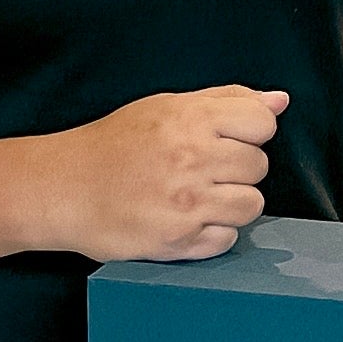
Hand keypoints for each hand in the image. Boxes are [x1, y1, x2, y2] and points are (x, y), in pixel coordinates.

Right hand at [27, 86, 286, 262]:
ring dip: (231, 202)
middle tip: (204, 168)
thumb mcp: (166, 107)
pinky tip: (187, 219)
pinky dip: (212, 232)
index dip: (251, 131)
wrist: (63, 188)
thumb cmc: (114, 145)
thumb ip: (226, 100)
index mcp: (191, 120)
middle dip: (237, 168)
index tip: (229, 137)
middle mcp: (193, 160)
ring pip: (252, 205)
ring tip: (199, 196)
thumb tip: (279, 101)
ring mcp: (187, 204)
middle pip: (259, 166)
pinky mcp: (178, 241)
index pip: (262, 124)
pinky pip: (227, 239)